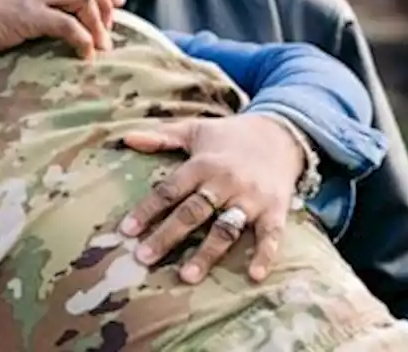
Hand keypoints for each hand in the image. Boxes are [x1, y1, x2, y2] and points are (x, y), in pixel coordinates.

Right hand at [0, 0, 125, 59]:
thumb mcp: (1, 5)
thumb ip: (25, 5)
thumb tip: (48, 21)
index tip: (116, 3)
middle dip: (105, 4)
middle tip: (109, 31)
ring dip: (98, 24)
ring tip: (99, 47)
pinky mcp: (26, 15)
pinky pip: (68, 24)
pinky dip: (83, 39)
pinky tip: (84, 54)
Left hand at [118, 115, 305, 283]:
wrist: (281, 134)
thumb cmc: (229, 136)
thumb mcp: (195, 130)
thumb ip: (161, 136)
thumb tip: (126, 138)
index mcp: (203, 164)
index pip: (170, 190)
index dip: (147, 210)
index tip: (126, 230)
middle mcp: (225, 182)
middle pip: (192, 212)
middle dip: (167, 236)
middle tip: (143, 258)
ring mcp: (251, 198)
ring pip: (225, 228)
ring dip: (207, 253)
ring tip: (187, 276)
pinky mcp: (275, 210)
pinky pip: (271, 235)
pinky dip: (265, 255)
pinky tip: (254, 276)